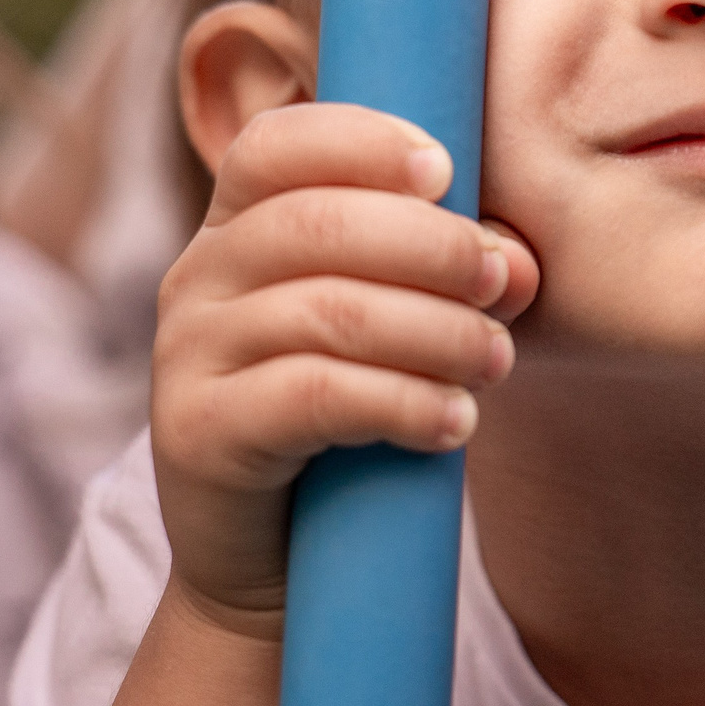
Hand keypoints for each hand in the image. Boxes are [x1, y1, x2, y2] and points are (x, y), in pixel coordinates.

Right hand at [149, 103, 538, 638]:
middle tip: (504, 281)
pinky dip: (400, 400)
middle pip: (314, 223)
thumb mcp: (393, 330)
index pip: (279, 146)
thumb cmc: (348, 420)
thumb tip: (517, 263)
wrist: (275, 565)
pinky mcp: (198, 432)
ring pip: (324, 310)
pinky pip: (310, 395)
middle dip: (428, 244)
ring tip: (495, 361)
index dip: (363, 140)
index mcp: (237, 226)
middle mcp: (198, 277)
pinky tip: (454, 421)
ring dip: (433, 330)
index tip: (447, 169)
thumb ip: (446, 281)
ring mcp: (187, 354)